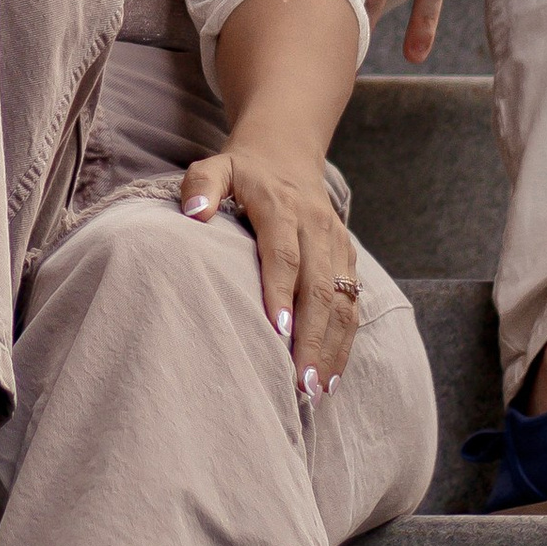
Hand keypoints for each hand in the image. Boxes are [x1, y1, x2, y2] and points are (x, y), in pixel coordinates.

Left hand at [181, 127, 361, 399]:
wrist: (287, 154)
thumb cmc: (241, 171)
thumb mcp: (214, 166)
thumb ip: (201, 185)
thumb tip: (194, 214)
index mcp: (281, 206)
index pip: (283, 252)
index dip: (281, 291)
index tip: (277, 331)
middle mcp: (315, 226)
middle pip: (319, 285)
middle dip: (311, 336)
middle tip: (300, 383)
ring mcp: (336, 243)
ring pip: (342, 300)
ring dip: (331, 347)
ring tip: (316, 392)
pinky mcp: (347, 258)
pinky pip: (352, 304)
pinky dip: (344, 342)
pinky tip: (331, 378)